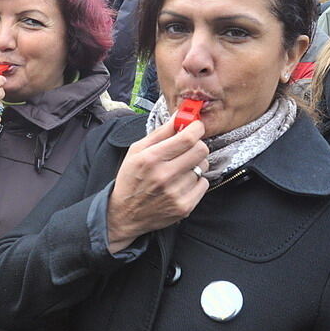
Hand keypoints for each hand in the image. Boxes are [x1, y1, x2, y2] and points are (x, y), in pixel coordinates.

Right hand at [106, 118, 209, 252]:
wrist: (125, 214)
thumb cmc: (131, 178)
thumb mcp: (137, 150)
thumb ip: (160, 132)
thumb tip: (181, 116)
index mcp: (151, 158)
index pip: (187, 138)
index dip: (197, 129)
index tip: (196, 126)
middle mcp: (164, 176)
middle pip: (201, 150)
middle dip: (197, 145)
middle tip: (189, 148)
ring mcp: (175, 193)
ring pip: (202, 167)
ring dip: (194, 165)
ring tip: (179, 170)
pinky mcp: (184, 207)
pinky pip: (203, 184)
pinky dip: (196, 181)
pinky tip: (181, 183)